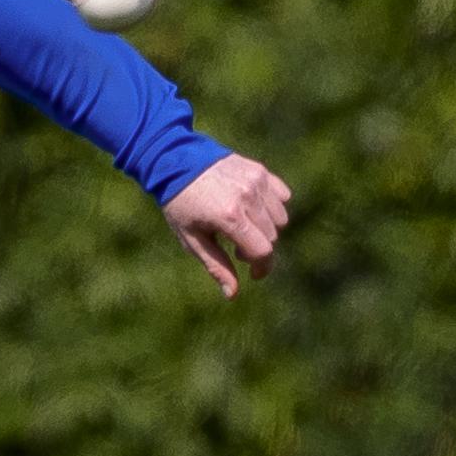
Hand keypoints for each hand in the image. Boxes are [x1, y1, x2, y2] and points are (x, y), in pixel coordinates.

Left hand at [163, 154, 293, 297]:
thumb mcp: (192, 239)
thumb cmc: (180, 204)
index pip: (263, 251)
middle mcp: (247, 197)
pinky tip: (253, 211)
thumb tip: (232, 295)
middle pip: (272, 237)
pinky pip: (281, 197)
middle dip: (259, 250)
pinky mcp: (260, 170)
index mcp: (229, 216)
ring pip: (280, 218)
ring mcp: (256, 181)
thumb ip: (216, 266)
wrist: (174, 160)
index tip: (254, 274)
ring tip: (243, 228)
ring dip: (267, 230)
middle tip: (236, 248)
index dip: (262, 268)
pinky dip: (272, 208)